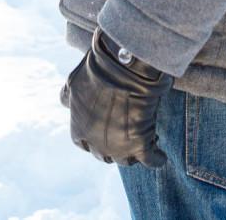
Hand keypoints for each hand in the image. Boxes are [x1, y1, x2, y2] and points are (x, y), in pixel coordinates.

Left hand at [60, 28, 172, 166]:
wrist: (125, 66)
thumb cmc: (99, 70)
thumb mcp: (74, 82)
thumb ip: (68, 97)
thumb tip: (65, 103)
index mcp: (79, 129)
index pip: (82, 143)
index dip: (91, 138)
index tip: (102, 131)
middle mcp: (96, 143)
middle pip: (104, 155)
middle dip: (112, 147)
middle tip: (124, 135)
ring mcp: (119, 147)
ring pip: (126, 160)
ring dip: (133, 154)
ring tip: (143, 141)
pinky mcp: (141, 145)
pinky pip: (151, 160)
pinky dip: (157, 159)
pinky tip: (160, 155)